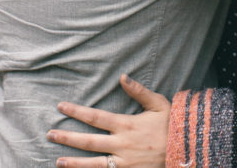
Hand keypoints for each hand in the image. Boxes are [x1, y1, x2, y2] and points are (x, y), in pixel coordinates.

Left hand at [48, 74, 169, 167]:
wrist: (187, 151)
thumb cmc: (172, 125)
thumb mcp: (158, 104)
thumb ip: (139, 91)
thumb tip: (122, 76)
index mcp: (126, 125)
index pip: (95, 117)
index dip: (76, 111)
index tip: (61, 106)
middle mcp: (121, 145)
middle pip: (88, 141)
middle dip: (67, 137)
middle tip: (50, 134)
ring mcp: (124, 163)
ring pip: (93, 164)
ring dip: (74, 163)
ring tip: (58, 161)